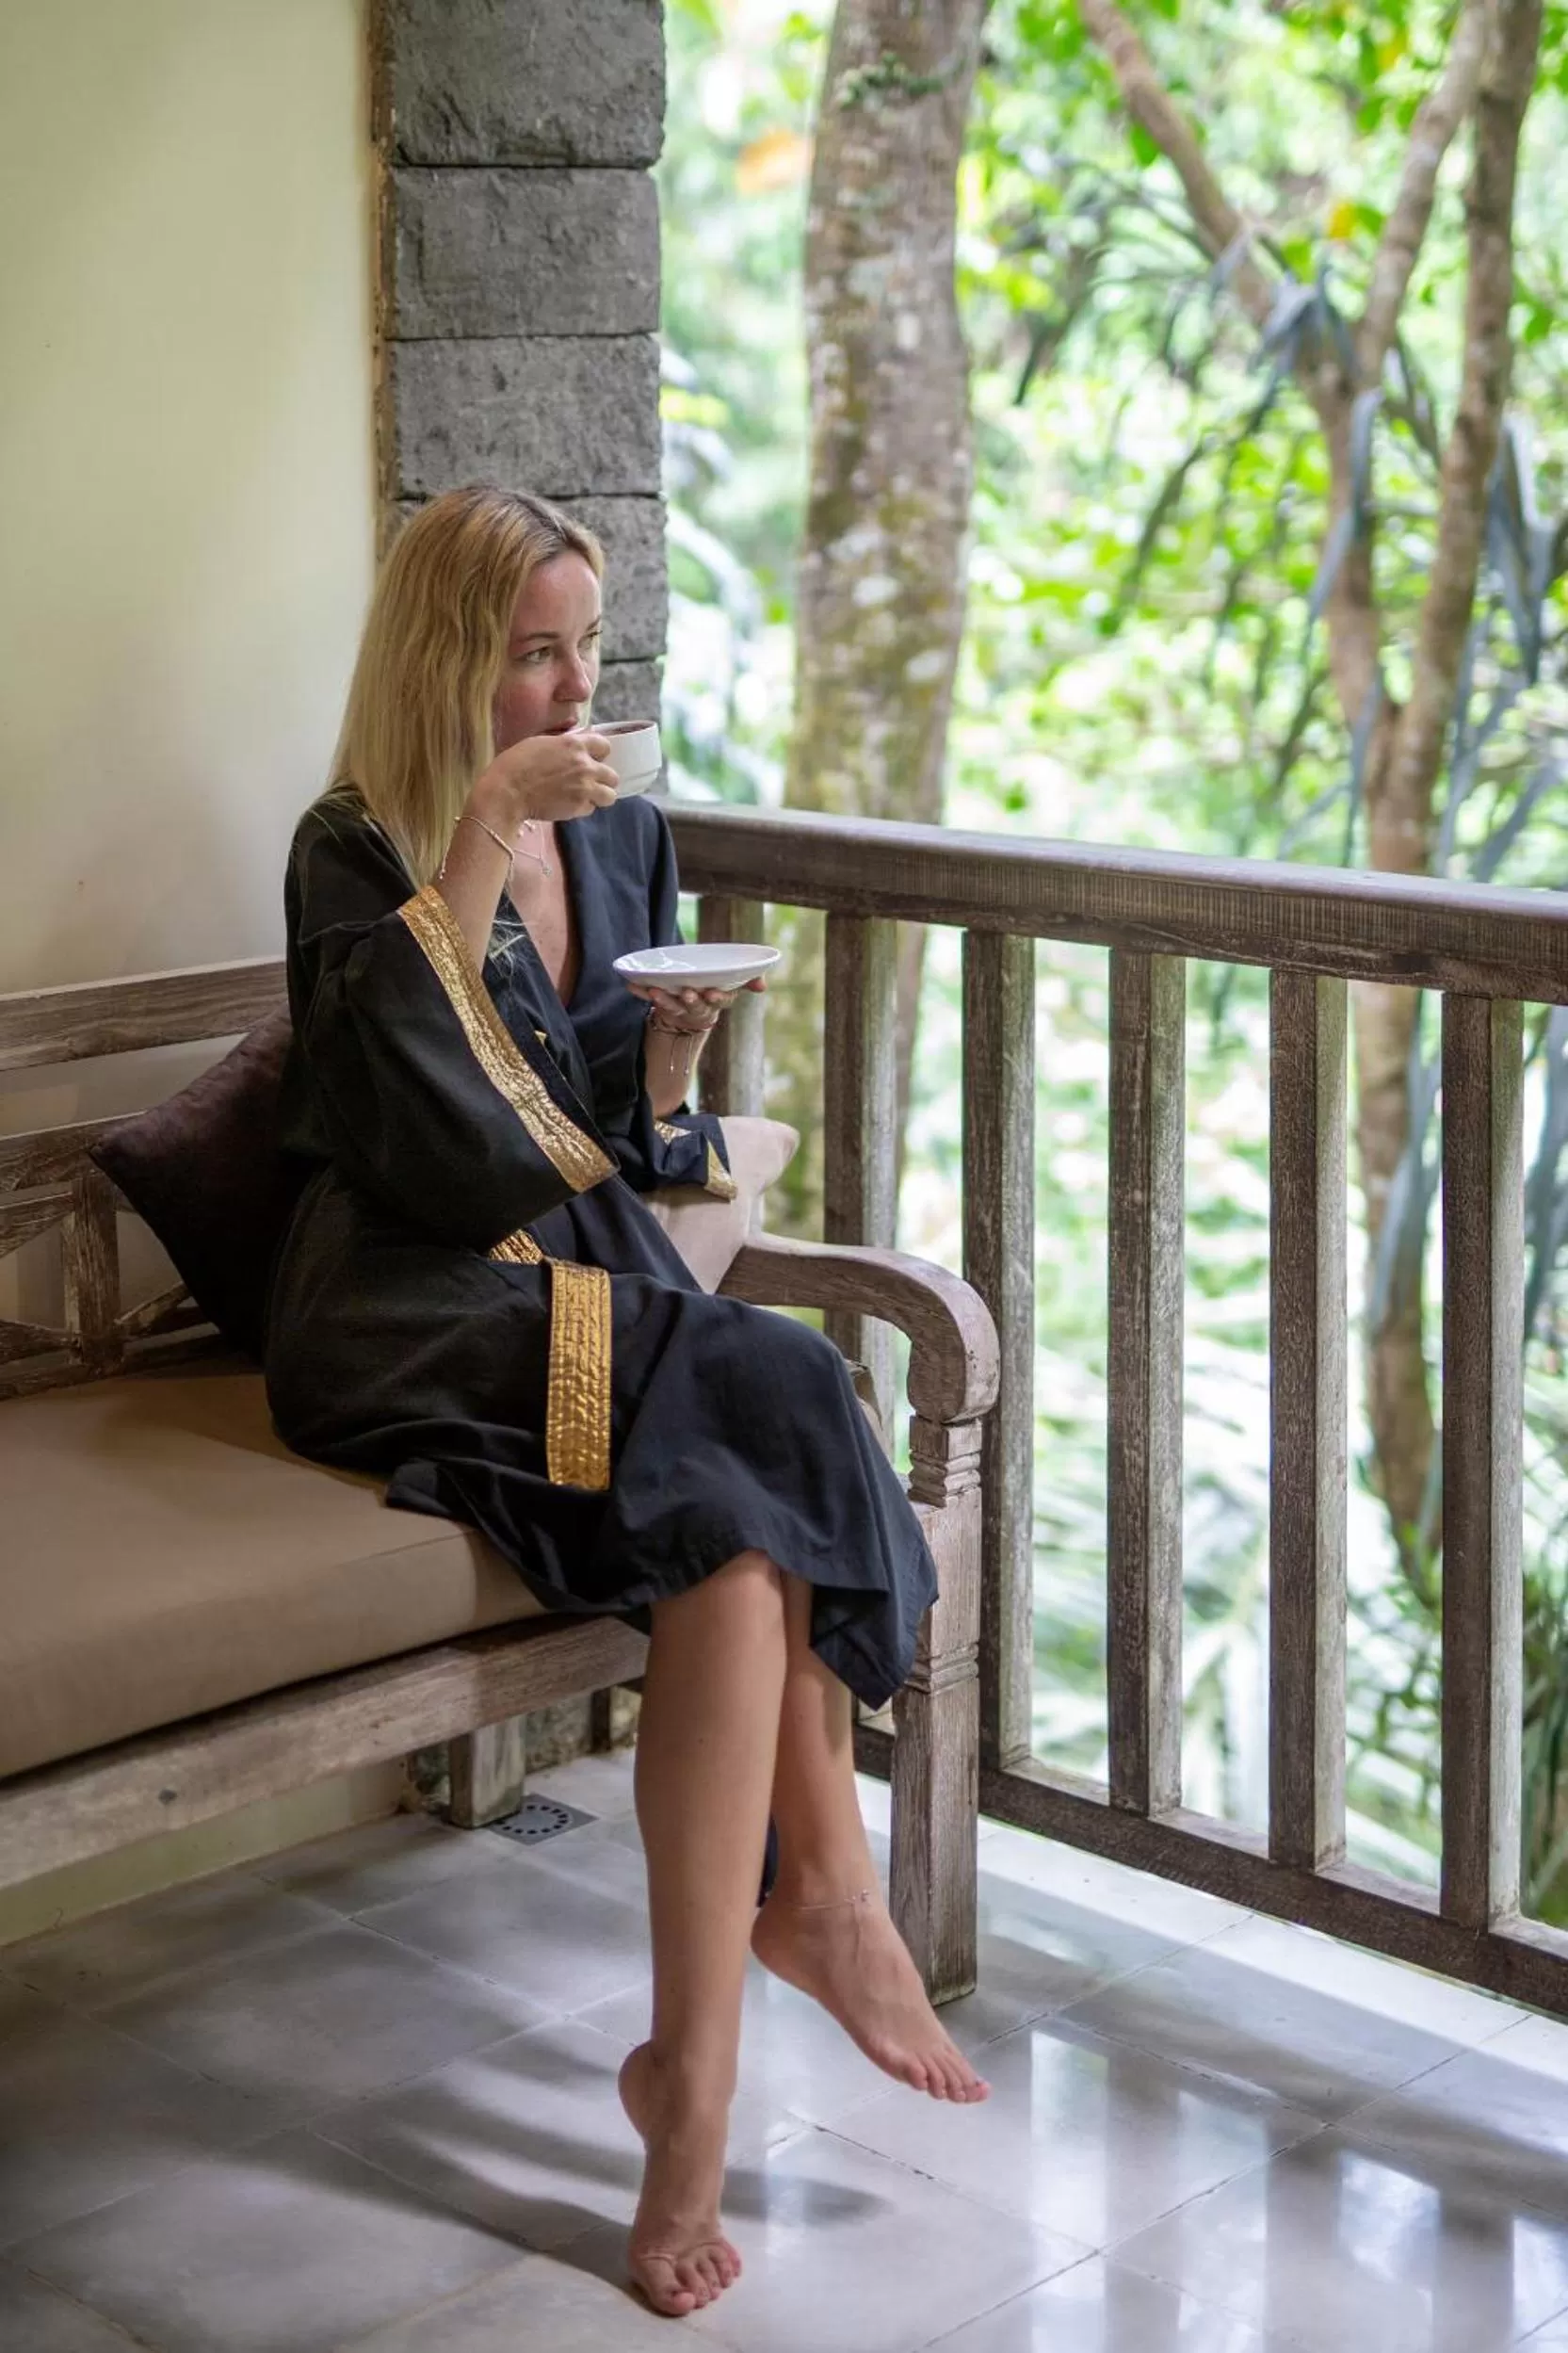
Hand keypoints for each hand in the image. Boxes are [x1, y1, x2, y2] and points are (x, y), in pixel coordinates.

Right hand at [470, 729, 617, 833]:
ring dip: (599, 795)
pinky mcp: (578, 808)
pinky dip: (583, 808)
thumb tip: (574, 748)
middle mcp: (586, 766)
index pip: (605, 746)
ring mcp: (584, 788)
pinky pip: (591, 809)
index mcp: (575, 745)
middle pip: (613, 775)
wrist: (507, 791)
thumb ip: (563, 745)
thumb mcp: (541, 742)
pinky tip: (569, 804)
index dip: (599, 754)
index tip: (591, 759)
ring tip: (585, 796)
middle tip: (588, 781)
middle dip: (602, 778)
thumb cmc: (516, 763)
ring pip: (610, 795)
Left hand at [625, 975, 767, 1030]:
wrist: (691, 1015)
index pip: (721, 1001)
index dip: (717, 998)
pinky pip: (651, 1002)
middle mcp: (699, 1009)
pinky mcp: (663, 1009)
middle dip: (691, 1001)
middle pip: (696, 1006)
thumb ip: (747, 981)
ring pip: (674, 1008)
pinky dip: (641, 993)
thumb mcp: (732, 985)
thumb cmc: (714, 991)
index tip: (713, 993)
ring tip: (655, 991)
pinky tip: (631, 985)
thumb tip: (763, 985)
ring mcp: (680, 1011)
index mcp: (717, 1001)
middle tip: (686, 993)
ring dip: (664, 1000)